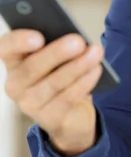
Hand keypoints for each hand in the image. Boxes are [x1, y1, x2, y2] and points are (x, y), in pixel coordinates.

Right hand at [0, 30, 103, 155]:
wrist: (70, 114)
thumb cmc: (60, 74)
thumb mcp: (57, 57)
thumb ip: (57, 44)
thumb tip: (73, 37)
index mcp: (14, 61)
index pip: (5, 48)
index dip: (18, 42)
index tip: (38, 37)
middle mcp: (15, 84)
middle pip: (31, 68)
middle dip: (57, 53)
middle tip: (78, 41)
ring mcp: (30, 104)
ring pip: (53, 83)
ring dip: (78, 66)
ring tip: (95, 52)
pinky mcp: (49, 119)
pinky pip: (68, 98)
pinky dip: (84, 82)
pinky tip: (96, 69)